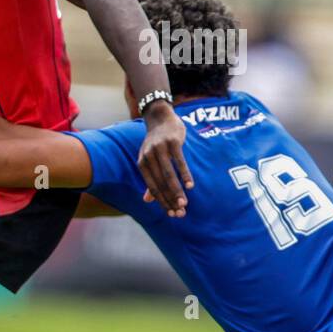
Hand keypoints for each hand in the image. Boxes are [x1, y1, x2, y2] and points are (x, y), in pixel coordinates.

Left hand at [137, 100, 193, 216]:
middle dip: (171, 200)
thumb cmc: (156, 142)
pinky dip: (185, 174)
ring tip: (185, 203)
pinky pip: (179, 161)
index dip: (162, 202)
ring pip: (169, 175)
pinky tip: (190, 185)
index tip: (172, 214)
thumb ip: (150, 180)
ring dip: (177, 191)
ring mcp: (160, 149)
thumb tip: (147, 200)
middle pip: (161, 184)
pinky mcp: (172, 142)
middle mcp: (149, 157)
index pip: (153, 187)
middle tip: (181, 214)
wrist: (160, 117)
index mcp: (142, 164)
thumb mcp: (149, 159)